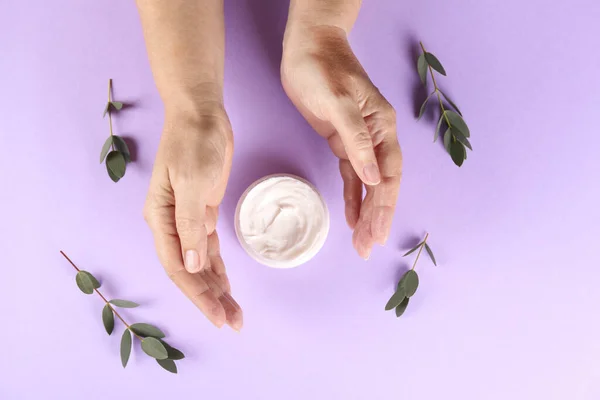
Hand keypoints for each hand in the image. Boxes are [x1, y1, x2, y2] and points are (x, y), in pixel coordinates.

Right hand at [143, 106, 242, 330]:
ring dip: (215, 288)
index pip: (177, 268)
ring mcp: (187, 220)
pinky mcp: (203, 213)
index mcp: (160, 219)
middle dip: (209, 298)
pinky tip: (227, 285)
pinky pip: (209, 249)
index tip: (219, 316)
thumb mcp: (191, 181)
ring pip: (200, 264)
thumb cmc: (192, 142)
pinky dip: (218, 268)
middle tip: (233, 322)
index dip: (197, 295)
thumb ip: (189, 225)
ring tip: (234, 313)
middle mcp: (170, 225)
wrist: (201, 115)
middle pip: (189, 272)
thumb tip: (190, 265)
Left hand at [281, 26, 401, 258]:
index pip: (388, 174)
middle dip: (376, 217)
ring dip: (365, 212)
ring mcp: (358, 140)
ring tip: (361, 241)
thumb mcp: (338, 102)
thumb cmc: (323, 67)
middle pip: (381, 185)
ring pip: (367, 184)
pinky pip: (351, 176)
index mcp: (381, 126)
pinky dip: (351, 197)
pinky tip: (350, 217)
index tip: (376, 234)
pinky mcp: (341, 141)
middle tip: (366, 247)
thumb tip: (374, 179)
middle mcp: (375, 136)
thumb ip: (356, 140)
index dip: (384, 206)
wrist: (308, 46)